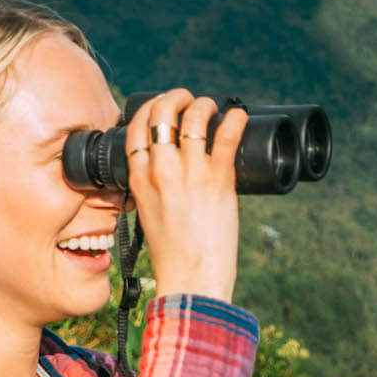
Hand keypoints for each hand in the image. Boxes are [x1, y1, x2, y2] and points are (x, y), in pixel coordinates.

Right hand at [123, 88, 249, 303]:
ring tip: (215, 108)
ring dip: (206, 105)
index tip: (165, 103)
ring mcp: (190, 175)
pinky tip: (240, 116)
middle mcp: (160, 172)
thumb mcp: (147, 212)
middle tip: (191, 100)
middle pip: (162, 113)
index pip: (137, 127)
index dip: (152, 106)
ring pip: (194, 119)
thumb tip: (167, 164)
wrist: (190, 280)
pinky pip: (227, 137)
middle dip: (177, 97)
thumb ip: (151, 186)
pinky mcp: (218, 182)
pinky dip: (235, 120)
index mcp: (138, 179)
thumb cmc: (172, 252)